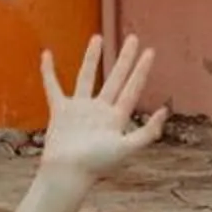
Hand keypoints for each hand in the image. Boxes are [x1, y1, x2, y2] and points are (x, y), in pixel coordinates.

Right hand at [39, 36, 167, 181]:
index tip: (150, 52)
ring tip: (97, 38)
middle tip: (134, 38)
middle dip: (125, 58)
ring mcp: (79, 109)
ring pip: (86, 76)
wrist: (67, 173)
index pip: (132, 88)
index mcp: (116, 118)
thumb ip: (147, 132)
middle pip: (115, 78)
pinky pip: (53, 86)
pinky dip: (48, 72)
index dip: (142, 70)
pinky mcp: (60, 110)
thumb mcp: (127, 148)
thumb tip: (164, 111)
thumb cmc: (96, 164)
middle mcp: (99, 110)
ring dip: (91, 58)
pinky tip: (47, 55)